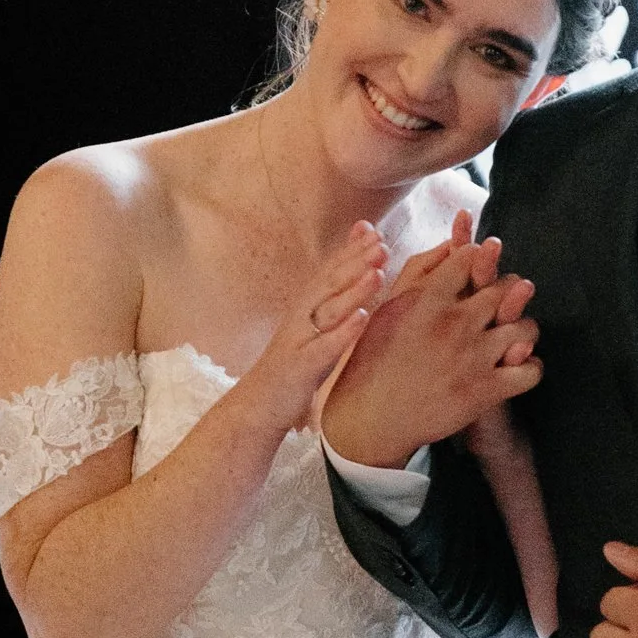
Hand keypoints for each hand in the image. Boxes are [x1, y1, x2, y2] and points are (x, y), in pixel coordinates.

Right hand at [243, 225, 390, 439]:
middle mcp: (300, 318)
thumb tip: (356, 276)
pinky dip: (344, 331)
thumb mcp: (313, 330)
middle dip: (356, 261)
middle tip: (381, 243)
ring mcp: (299, 341)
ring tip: (378, 271)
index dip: (351, 250)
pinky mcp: (301, 367)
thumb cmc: (293, 366)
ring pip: (328, 310)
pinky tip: (363, 316)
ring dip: (354, 289)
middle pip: (329, 284)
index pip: (329, 272)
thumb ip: (331, 303)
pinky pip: (324, 347)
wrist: (256, 407)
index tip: (374, 230)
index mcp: (305, 308)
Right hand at [319, 209, 539, 464]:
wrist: (372, 415)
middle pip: (506, 287)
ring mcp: (474, 357)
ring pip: (525, 327)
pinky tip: (516, 367)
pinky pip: (530, 370)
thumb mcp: (388, 306)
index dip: (480, 258)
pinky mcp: (486, 390)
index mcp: (429, 299)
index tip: (479, 269)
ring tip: (512, 337)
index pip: (471, 256)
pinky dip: (528, 367)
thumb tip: (450, 245)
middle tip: (502, 303)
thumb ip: (418, 272)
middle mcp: (456, 323)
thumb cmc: (374, 358)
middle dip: (508, 291)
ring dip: (522, 329)